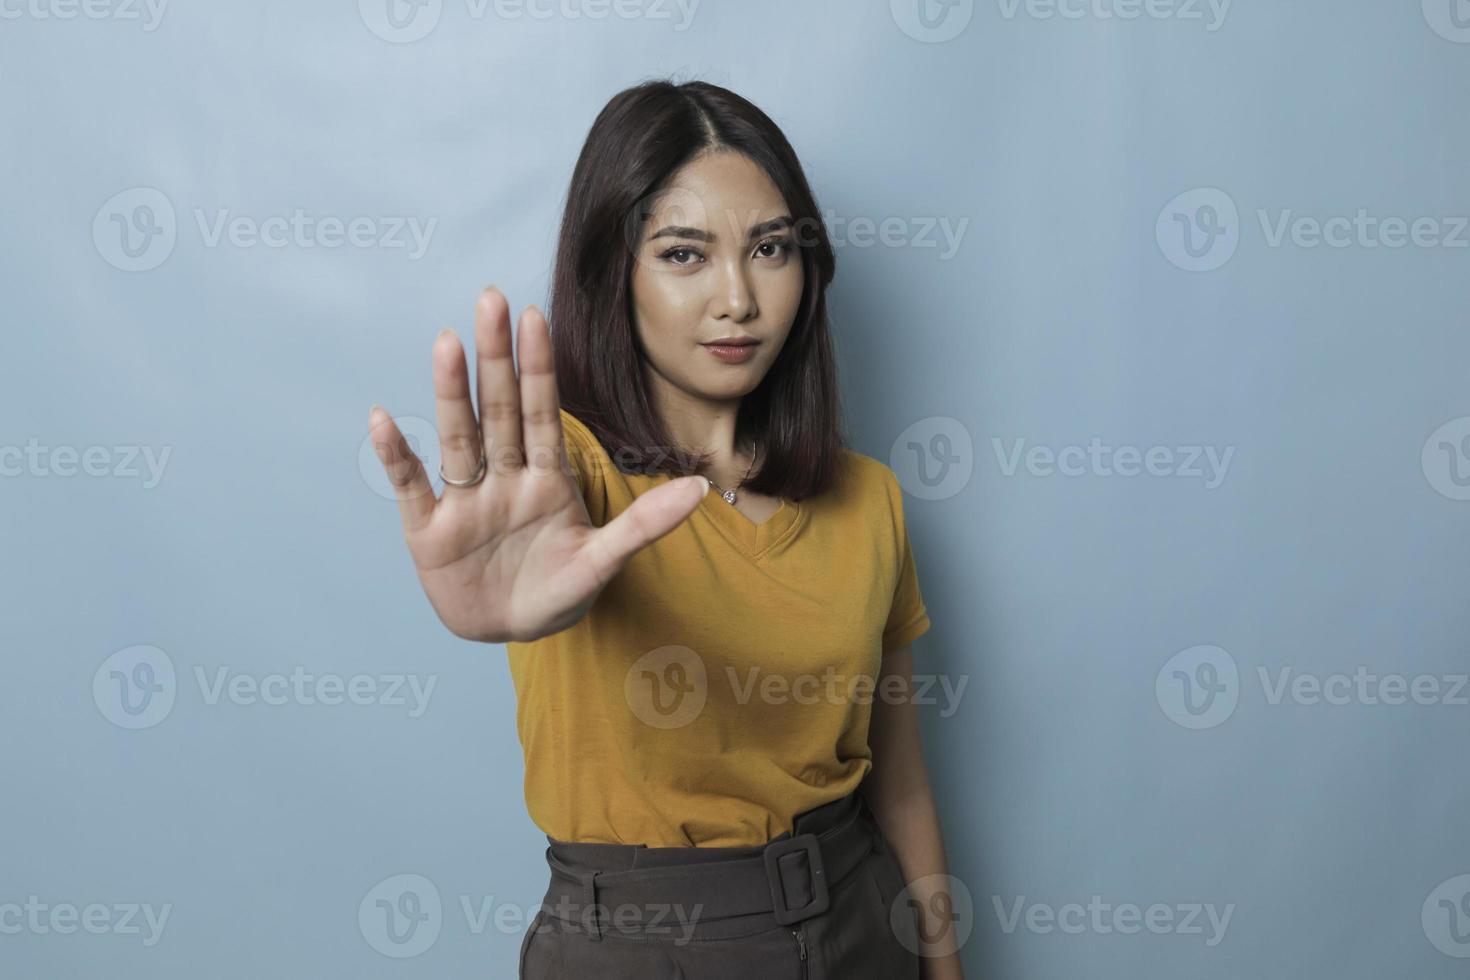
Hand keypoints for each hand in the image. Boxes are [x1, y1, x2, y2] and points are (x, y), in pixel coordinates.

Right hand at [368, 286, 708, 642]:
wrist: (511, 631)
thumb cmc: (558, 590)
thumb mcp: (604, 561)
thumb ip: (646, 524)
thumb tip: (701, 489)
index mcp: (545, 478)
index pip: (541, 413)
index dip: (538, 368)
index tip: (535, 317)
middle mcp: (503, 478)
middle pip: (498, 410)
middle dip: (496, 358)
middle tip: (492, 300)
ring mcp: (465, 501)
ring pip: (458, 437)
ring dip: (451, 392)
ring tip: (446, 342)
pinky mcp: (429, 531)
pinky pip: (411, 487)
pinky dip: (396, 457)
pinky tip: (383, 421)